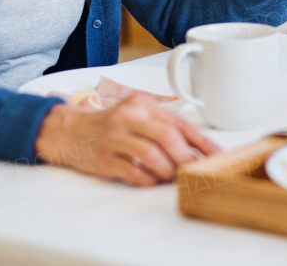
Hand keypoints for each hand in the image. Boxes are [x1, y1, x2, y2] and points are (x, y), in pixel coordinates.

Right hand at [34, 92, 219, 186]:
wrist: (70, 131)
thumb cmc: (111, 125)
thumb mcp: (137, 115)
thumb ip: (163, 126)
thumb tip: (196, 148)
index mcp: (142, 104)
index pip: (179, 122)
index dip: (201, 141)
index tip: (217, 155)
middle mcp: (129, 117)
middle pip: (166, 136)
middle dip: (186, 157)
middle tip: (196, 170)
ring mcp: (114, 138)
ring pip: (150, 155)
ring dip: (167, 170)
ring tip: (173, 177)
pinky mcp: (103, 158)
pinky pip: (132, 172)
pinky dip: (147, 180)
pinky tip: (152, 181)